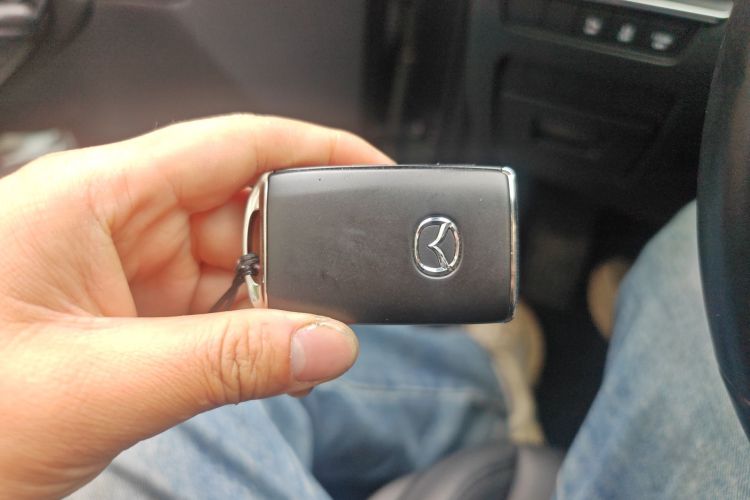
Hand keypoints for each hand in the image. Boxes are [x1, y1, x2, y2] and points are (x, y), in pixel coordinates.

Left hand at [0, 115, 391, 497]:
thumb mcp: (100, 384)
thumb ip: (226, 362)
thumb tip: (326, 343)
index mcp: (96, 197)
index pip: (231, 144)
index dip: (313, 148)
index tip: (372, 169)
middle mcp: (112, 222)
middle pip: (241, 208)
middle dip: (298, 253)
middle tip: (336, 301)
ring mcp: (121, 271)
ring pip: (232, 266)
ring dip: (270, 305)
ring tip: (291, 347)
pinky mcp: (127, 315)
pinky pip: (211, 309)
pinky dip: (245, 334)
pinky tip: (262, 361)